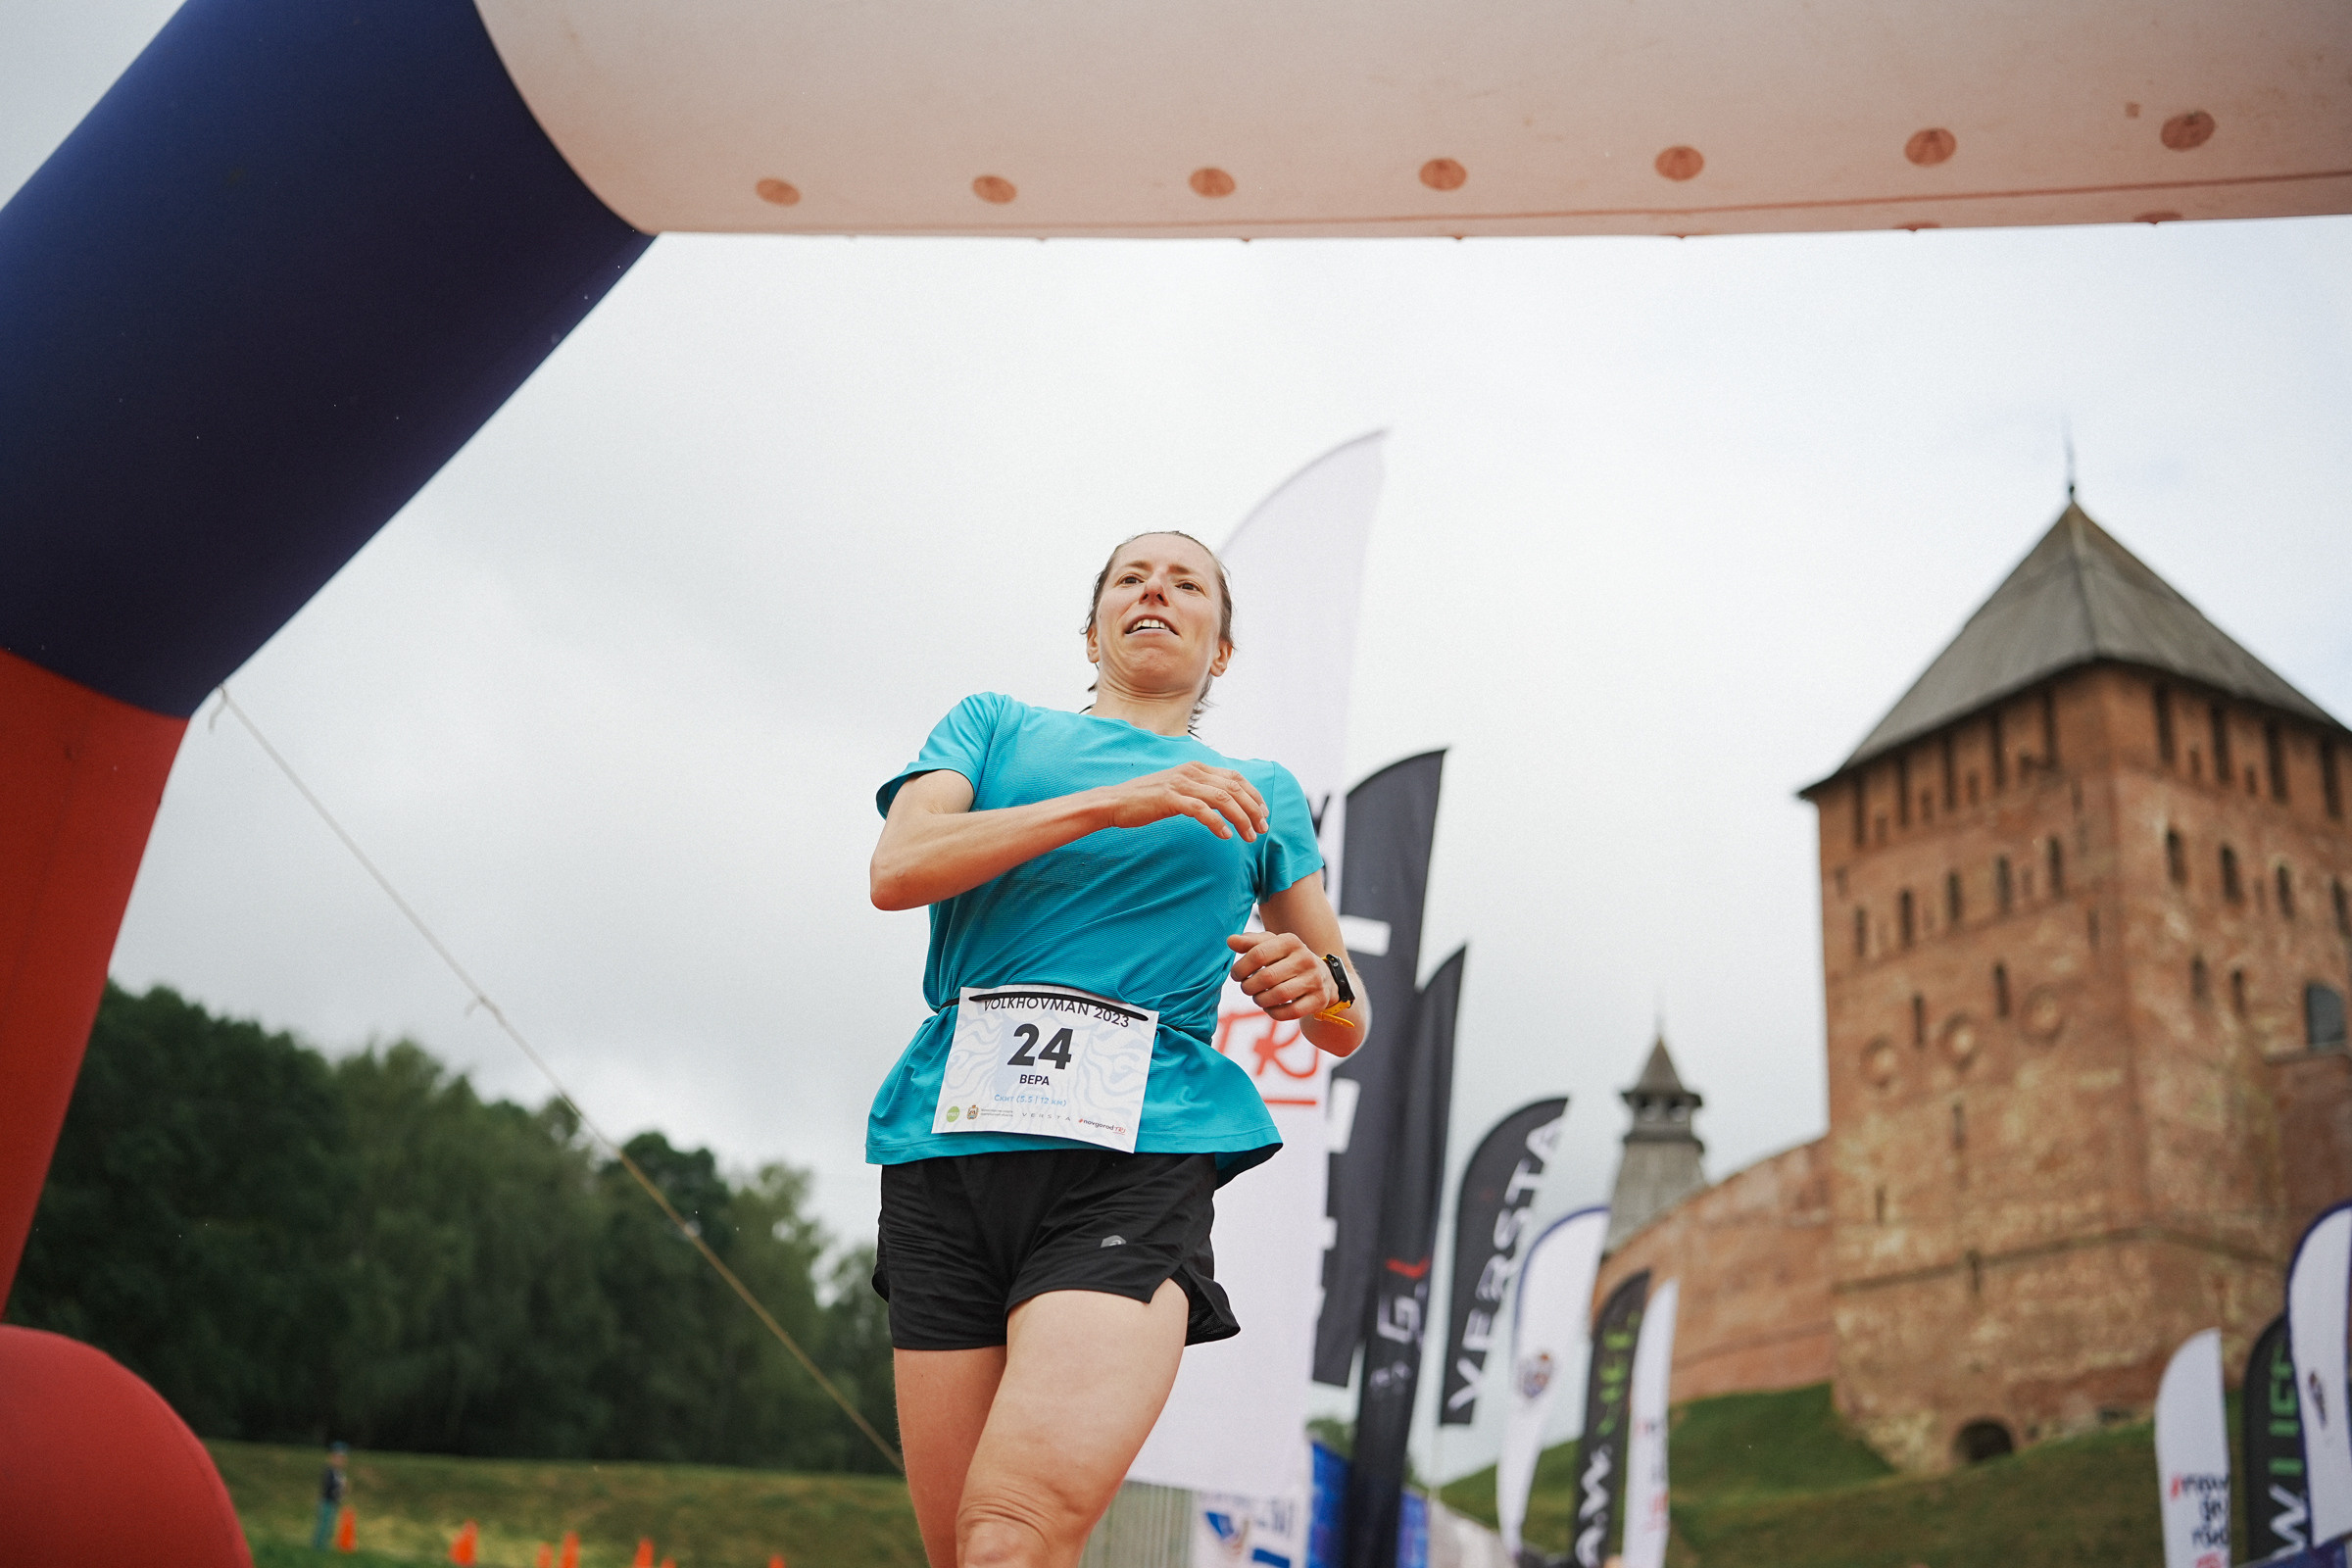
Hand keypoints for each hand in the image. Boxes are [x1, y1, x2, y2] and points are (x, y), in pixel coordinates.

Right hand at [1099, 763, 1268, 841]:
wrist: (1116, 802)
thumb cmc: (1147, 799)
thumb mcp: (1178, 788)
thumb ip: (1199, 790)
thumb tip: (1223, 801)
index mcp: (1196, 767)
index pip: (1235, 777)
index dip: (1253, 794)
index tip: (1264, 812)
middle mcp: (1191, 771)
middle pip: (1234, 787)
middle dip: (1253, 809)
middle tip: (1262, 828)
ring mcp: (1181, 783)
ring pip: (1223, 799)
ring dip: (1241, 818)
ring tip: (1249, 836)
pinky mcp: (1170, 798)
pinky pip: (1201, 810)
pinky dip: (1217, 823)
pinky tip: (1225, 836)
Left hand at [1227, 931, 1337, 1021]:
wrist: (1322, 975)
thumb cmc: (1286, 959)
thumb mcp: (1270, 945)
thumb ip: (1249, 942)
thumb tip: (1230, 941)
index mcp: (1290, 941)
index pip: (1258, 954)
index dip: (1241, 968)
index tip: (1236, 975)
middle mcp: (1305, 958)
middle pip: (1267, 977)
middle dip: (1249, 986)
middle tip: (1246, 988)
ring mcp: (1314, 979)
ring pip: (1279, 995)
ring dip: (1260, 1000)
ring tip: (1257, 997)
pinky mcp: (1319, 999)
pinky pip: (1292, 1012)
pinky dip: (1274, 1013)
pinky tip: (1270, 1007)